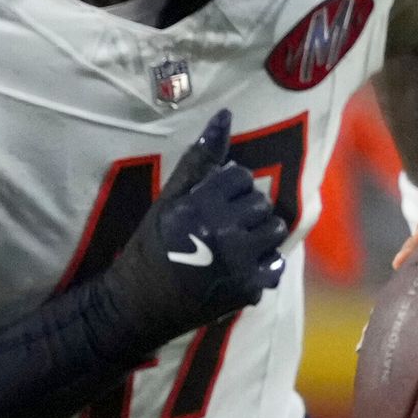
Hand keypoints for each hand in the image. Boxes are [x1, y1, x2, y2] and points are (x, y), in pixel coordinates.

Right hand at [100, 110, 285, 346]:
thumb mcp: (170, 198)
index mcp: (199, 205)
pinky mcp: (249, 289)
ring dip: (259, 236)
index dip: (227, 189)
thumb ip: (200, 158)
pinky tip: (236, 270)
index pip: (240, 175)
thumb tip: (225, 115)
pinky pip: (276, 265)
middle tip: (219, 228)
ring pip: (275, 230)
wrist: (140, 302)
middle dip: (245, 211)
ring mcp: (238, 263)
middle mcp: (221, 232)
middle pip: (261, 202)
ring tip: (232, 246)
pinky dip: (262, 267)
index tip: (210, 205)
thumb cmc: (154, 244)